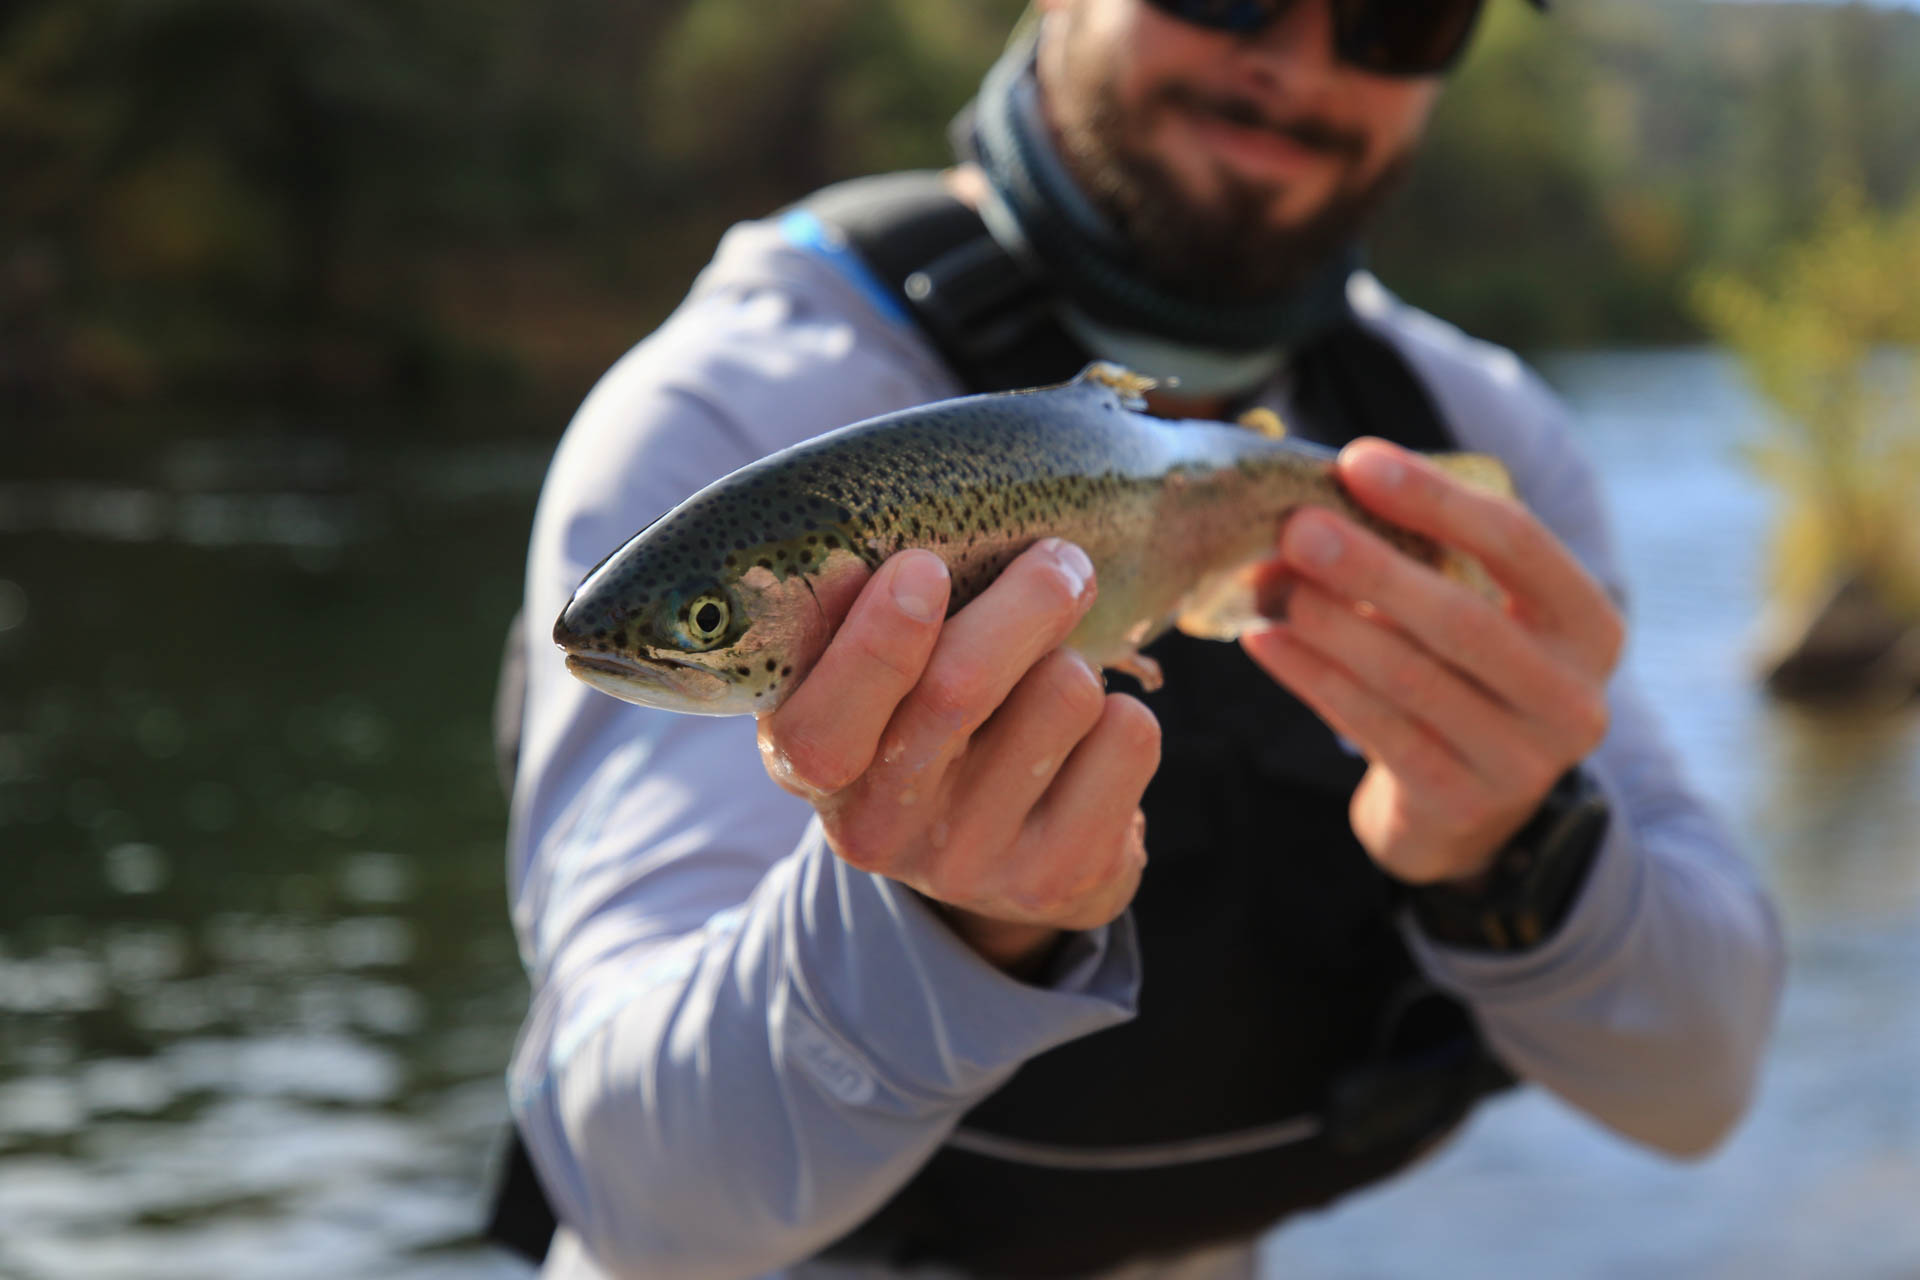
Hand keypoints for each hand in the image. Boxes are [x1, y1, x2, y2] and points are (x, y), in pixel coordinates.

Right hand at [756, 540, 1159, 974]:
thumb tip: (901, 547)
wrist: (997, 855)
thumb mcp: (873, 681)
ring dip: (1073, 658)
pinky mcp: (1060, 876)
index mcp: (809, 768)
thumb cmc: (923, 723)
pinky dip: (1122, 711)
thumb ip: (873, 619)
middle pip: (958, 692)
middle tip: (1057, 561)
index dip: (875, 645)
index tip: (923, 566)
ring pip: (1062, 693)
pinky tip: (1089, 741)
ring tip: (1053, 681)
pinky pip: (1127, 736)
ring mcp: (971, 864)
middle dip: (1024, 601)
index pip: (823, 730)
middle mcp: (879, 829)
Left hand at [1243, 439, 1622, 885]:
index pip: (1517, 542)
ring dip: (1331, 626)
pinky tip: (1264, 641)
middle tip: (1297, 528)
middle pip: (1462, 618)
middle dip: (1372, 568)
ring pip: (1412, 678)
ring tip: (1273, 586)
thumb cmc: (1459, 680)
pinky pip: (1376, 729)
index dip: (1434, 498)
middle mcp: (1572, 696)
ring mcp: (1522, 760)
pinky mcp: (1461, 804)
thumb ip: (1422, 557)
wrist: (1465, 811)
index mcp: (1587, 625)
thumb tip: (1318, 495)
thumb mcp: (1471, 614)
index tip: (1356, 461)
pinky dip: (1313, 679)